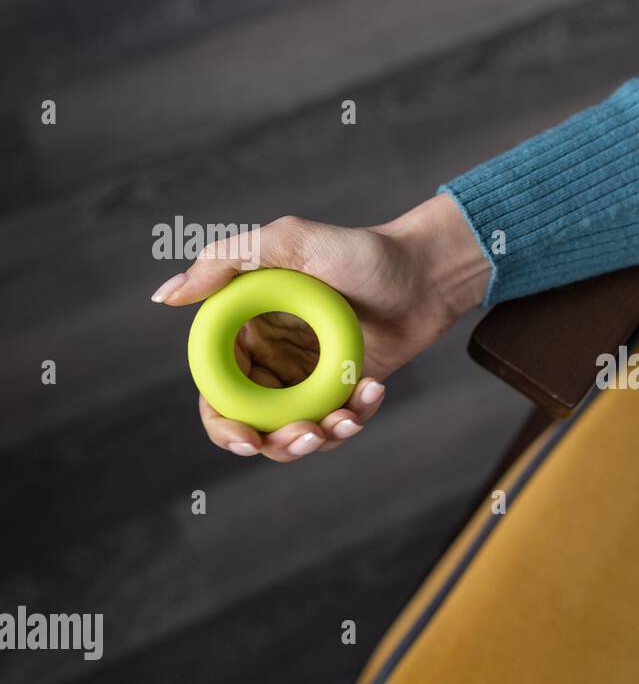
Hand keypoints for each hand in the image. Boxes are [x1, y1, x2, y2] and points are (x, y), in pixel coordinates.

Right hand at [151, 193, 489, 460]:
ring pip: (296, 433)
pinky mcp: (346, 391)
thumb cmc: (361, 250)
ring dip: (317, 439)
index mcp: (246, 329)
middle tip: (304, 436)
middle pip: (253, 423)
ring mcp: (310, 378)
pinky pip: (338, 423)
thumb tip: (166, 296)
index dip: (222, 422)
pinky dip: (354, 418)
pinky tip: (372, 392)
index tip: (245, 436)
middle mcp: (273, 358)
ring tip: (345, 420)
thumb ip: (225, 261)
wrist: (427, 271)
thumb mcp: (292, 240)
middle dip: (274, 442)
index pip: (215, 388)